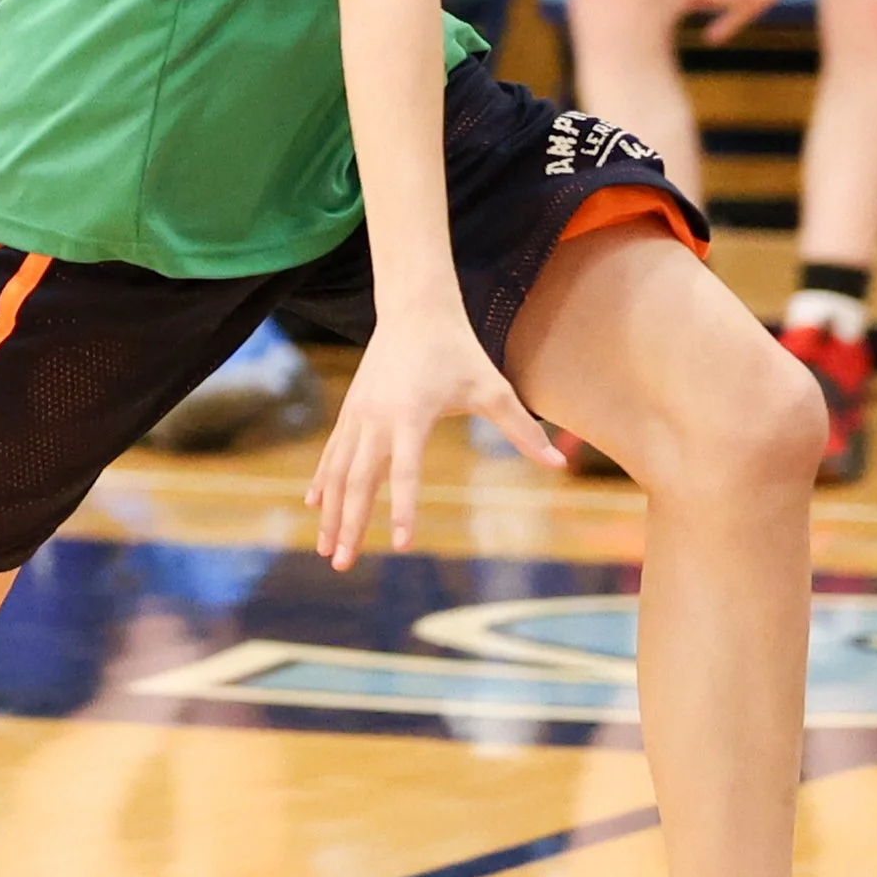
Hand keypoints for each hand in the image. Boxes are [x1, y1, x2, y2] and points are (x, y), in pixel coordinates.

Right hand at [308, 309, 562, 569]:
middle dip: (349, 525)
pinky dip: (323, 481)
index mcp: (411, 414)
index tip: (401, 544)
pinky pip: (332, 453)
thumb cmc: (458, 350)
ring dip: (331, 512)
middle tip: (342, 566)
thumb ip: (522, 430)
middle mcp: (377, 417)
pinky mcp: (351, 411)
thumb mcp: (492, 387)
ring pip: (338, 471)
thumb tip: (561, 465)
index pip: (404, 471)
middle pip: (358, 480)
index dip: (403, 508)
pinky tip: (315, 506)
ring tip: (326, 550)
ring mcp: (358, 414)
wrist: (414, 309)